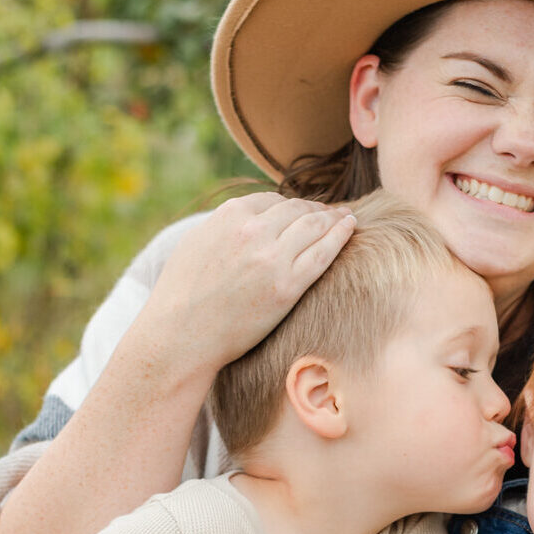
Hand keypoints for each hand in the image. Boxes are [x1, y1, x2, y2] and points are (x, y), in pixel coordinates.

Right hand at [137, 193, 356, 378]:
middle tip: (333, 213)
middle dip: (317, 209)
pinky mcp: (287, 286)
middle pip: (297, 210)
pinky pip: (323, 254)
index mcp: (230, 215)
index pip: (272, 200)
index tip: (303, 210)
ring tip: (346, 219)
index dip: (291, 205)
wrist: (182, 334)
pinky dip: (341, 236)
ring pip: (314, 226)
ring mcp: (272, 258)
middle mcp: (253, 230)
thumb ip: (225, 226)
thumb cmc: (183, 294)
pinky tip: (351, 228)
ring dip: (333, 219)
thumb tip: (246, 218)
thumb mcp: (197, 243)